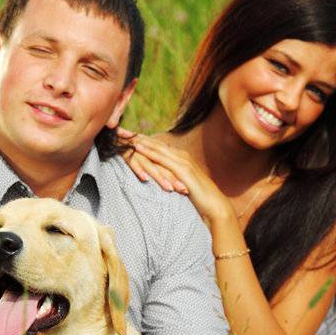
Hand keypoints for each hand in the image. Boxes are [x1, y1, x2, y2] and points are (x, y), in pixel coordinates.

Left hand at [115, 130, 235, 227]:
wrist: (214, 205)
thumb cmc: (199, 199)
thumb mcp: (182, 186)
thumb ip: (173, 180)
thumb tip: (162, 181)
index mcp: (181, 159)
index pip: (158, 147)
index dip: (143, 140)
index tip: (127, 136)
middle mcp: (181, 156)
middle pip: (155, 144)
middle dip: (137, 136)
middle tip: (120, 129)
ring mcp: (183, 162)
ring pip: (157, 148)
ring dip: (140, 140)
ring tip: (125, 134)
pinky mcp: (183, 170)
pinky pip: (162, 159)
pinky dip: (149, 152)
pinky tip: (138, 148)